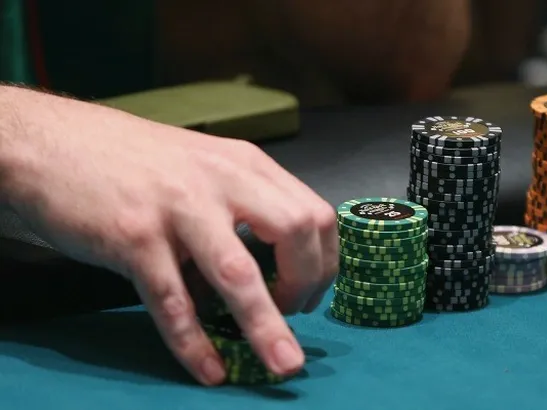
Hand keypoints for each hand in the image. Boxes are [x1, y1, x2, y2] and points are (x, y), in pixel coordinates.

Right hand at [0, 87, 338, 384]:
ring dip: (267, 326)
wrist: (54, 142)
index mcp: (245, 164)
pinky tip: (209, 369)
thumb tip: (273, 270)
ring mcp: (177, 208)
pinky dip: (194, 342)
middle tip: (296, 314)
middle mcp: (220, 180)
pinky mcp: (133, 237)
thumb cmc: (135, 161)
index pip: (314, 213)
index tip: (309, 292)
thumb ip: (243, 207)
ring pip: (238, 273)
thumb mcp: (205, 168)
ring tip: (284, 365)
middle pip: (296, 233)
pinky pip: (173, 300)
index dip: (322, 261)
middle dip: (308, 285)